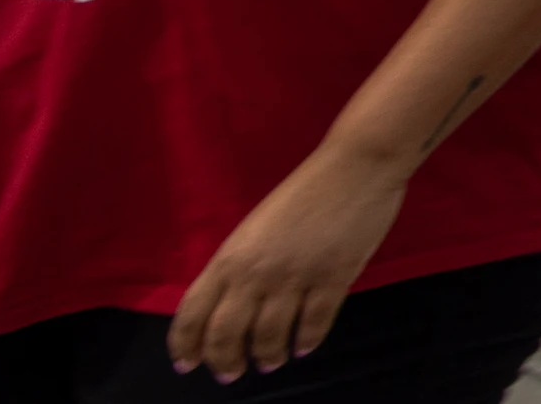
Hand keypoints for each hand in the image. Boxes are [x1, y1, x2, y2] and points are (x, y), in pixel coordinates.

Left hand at [169, 143, 411, 378]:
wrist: (355, 167)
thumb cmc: (303, 192)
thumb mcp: (254, 229)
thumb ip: (239, 267)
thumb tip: (231, 308)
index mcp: (230, 258)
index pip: (193, 314)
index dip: (185, 346)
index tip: (188, 364)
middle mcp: (255, 273)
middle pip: (226, 335)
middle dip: (225, 362)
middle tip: (231, 373)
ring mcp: (295, 278)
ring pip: (269, 337)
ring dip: (267, 357)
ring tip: (270, 362)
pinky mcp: (333, 279)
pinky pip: (313, 324)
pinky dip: (306, 342)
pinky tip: (303, 346)